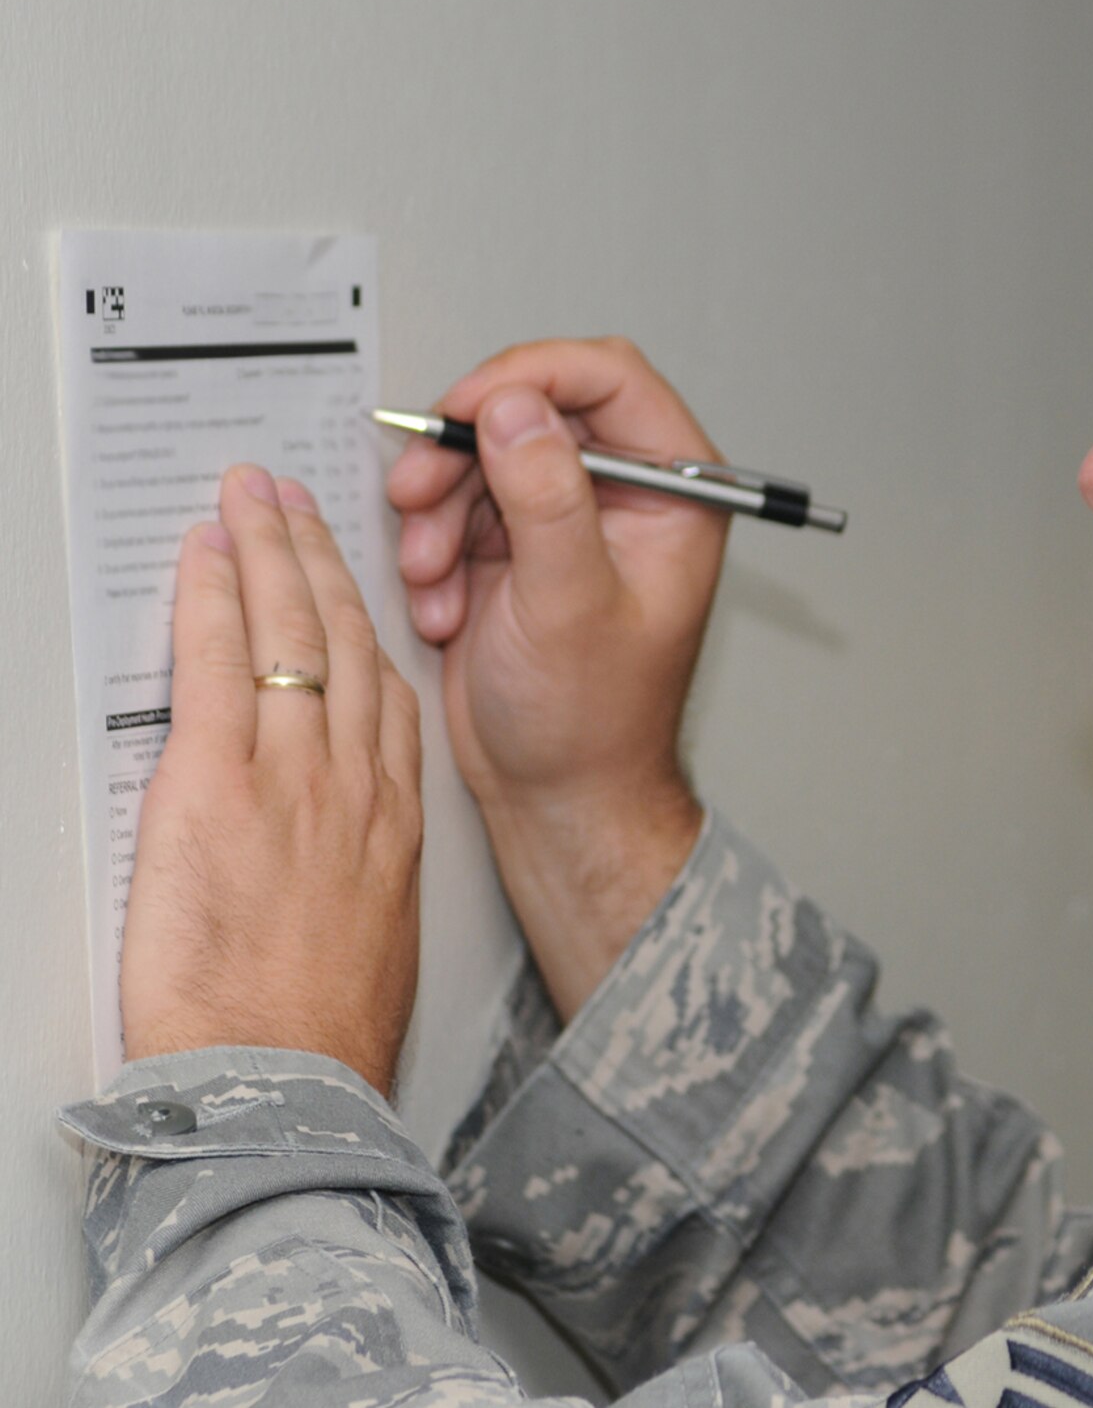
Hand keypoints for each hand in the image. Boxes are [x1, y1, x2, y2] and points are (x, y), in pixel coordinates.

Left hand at [122, 466, 422, 1097]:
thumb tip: (323, 867)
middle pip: (347, 644)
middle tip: (296, 505)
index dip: (365, 622)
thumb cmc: (325, 1039)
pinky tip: (205, 559)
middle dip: (319, 561)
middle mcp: (354, 785)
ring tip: (250, 501)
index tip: (348, 584)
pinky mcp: (218, 789)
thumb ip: (353, 880)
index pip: (386, 695)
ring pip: (289, 635)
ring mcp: (291, 779)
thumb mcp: (370, 947)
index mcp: (391, 823)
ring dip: (268, 554)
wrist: (288, 1087)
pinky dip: (212, 600)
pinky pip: (218, 667)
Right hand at [385, 338, 725, 1018]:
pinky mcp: (516, 547)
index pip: (611, 378)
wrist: (556, 795)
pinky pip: (456, 507)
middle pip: (532, 408)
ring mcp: (567, 518)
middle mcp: (625, 495)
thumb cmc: (593, 721)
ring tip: (432, 578)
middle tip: (419, 493)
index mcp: (673, 496)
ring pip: (483, 456)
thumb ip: (546, 497)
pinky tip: (443, 609)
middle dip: (464, 453)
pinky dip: (432, 550)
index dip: (532, 374)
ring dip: (438, 510)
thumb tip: (517, 405)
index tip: (468, 406)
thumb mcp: (569, 602)